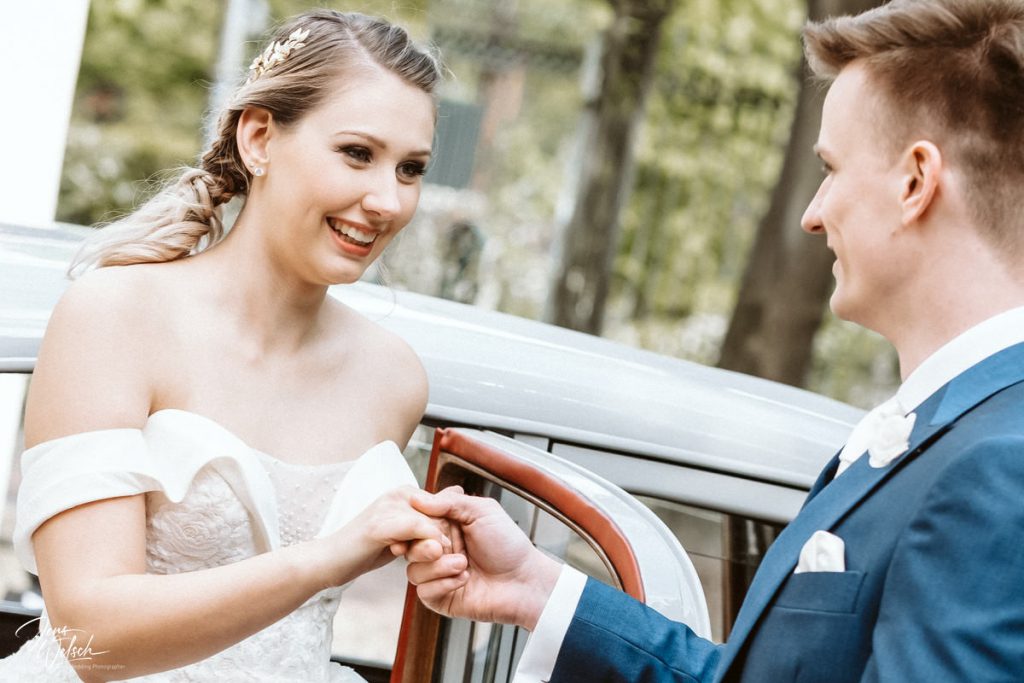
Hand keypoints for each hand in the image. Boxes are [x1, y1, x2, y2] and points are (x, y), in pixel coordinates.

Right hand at [326, 486, 450, 582]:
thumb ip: (427, 516)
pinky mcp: (380, 525)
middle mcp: (398, 494)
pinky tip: (434, 556)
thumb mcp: (401, 533)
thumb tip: (458, 489)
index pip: (445, 506)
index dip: (450, 529)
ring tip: (440, 558)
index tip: (449, 550)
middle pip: (441, 514)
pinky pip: (416, 528)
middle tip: (444, 556)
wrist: (327, 562)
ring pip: (432, 521)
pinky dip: (429, 543)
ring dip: (439, 543)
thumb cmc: (364, 549)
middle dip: (446, 536)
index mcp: (405, 493)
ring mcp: (388, 507)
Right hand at [406, 487, 561, 630]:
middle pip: (409, 548)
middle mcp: (440, 551)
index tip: (424, 524)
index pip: (417, 524)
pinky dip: (443, 584)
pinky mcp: (442, 598)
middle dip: (424, 547)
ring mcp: (439, 576)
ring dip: (438, 567)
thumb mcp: (482, 512)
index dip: (416, 525)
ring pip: (413, 571)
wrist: (524, 580)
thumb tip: (417, 498)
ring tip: (464, 565)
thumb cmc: (509, 545)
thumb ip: (449, 503)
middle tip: (444, 547)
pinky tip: (464, 580)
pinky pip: (424, 592)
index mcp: (447, 528)